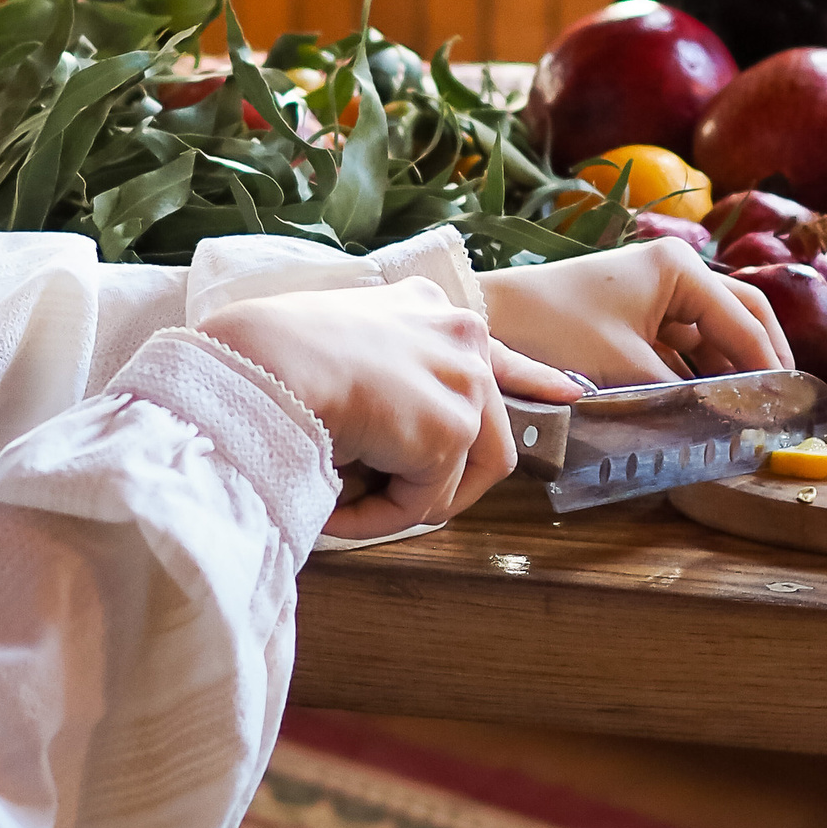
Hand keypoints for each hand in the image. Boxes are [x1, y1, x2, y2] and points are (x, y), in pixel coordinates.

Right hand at [204, 280, 585, 538]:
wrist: (259, 362)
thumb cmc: (267, 353)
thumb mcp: (337, 344)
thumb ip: (381, 373)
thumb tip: (383, 433)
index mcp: (429, 309)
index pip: (498, 352)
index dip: (534, 379)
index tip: (567, 393)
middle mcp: (460, 335)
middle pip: (487, 433)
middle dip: (449, 479)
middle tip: (398, 503)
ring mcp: (462, 382)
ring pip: (457, 476)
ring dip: (406, 500)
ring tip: (349, 503)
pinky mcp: (450, 431)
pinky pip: (424, 503)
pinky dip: (380, 518)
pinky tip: (338, 507)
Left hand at [479, 237, 788, 387]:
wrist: (491, 318)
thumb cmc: (555, 329)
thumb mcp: (625, 369)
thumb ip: (683, 397)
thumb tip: (729, 427)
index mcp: (680, 268)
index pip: (746, 321)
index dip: (770, 367)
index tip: (788, 407)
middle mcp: (675, 271)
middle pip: (741, 317)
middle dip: (762, 361)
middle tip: (779, 406)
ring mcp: (655, 291)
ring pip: (714, 333)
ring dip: (731, 370)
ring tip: (748, 414)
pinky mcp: (635, 315)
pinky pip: (684, 344)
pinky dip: (699, 372)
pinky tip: (707, 405)